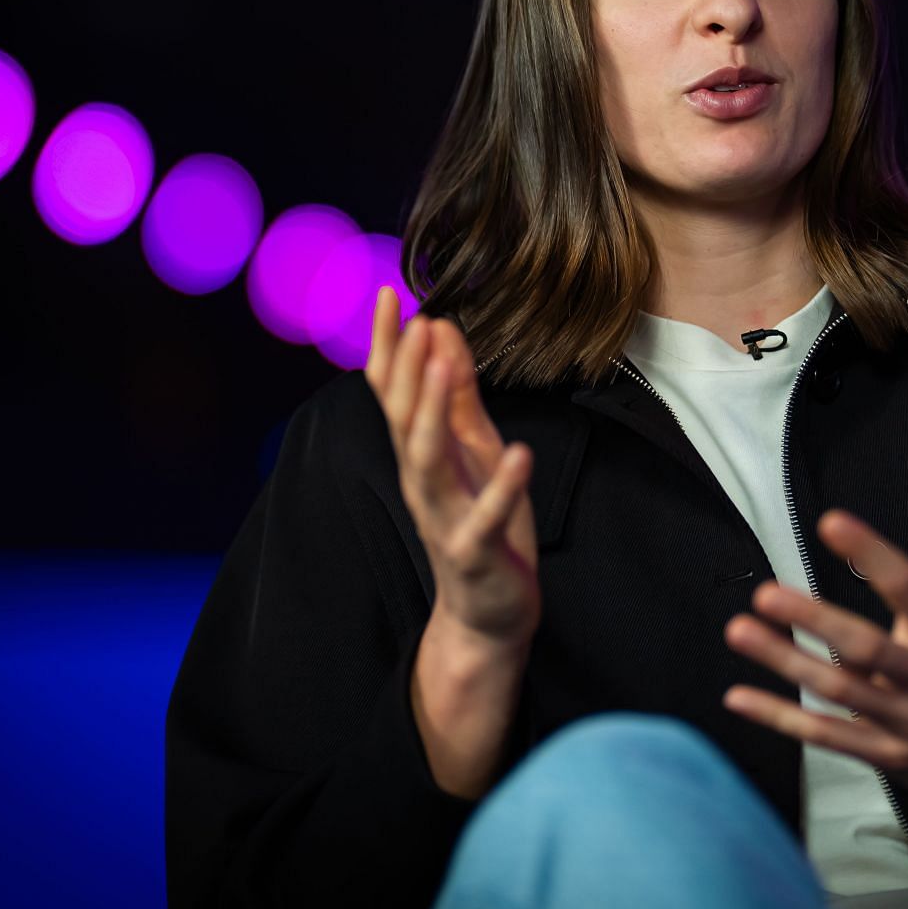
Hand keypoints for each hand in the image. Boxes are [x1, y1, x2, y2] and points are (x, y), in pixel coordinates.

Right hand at [364, 286, 540, 649]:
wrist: (487, 614)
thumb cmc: (482, 524)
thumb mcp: (475, 450)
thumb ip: (459, 396)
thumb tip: (441, 331)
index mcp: (421, 455)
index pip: (393, 393)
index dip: (387, 346)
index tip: (389, 294)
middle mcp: (422, 482)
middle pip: (403, 420)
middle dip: (406, 370)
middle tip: (415, 321)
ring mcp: (444, 518)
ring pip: (428, 462)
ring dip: (433, 414)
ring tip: (442, 368)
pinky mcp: (475, 552)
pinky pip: (484, 517)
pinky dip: (501, 486)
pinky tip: (520, 452)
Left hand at [722, 481, 907, 818]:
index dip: (871, 553)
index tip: (831, 523)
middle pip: (865, 648)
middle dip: (814, 619)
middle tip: (766, 593)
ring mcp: (905, 720)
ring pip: (839, 692)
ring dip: (786, 662)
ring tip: (741, 631)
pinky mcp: (887, 754)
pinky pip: (827, 737)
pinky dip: (782, 718)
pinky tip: (740, 697)